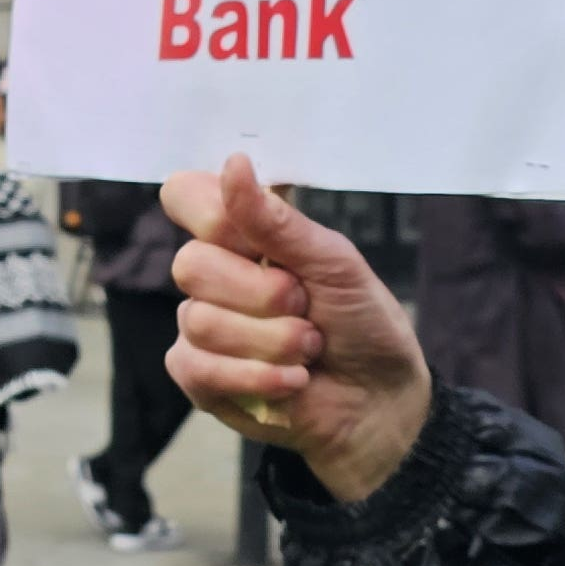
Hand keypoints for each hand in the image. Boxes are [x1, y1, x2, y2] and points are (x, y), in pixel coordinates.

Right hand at [160, 155, 432, 506]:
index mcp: (242, 232)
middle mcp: (213, 273)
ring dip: (273, 343)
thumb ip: (278, 221)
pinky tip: (291, 381)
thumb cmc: (361, 324)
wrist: (379, 401)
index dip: (213, 216)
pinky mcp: (197, 376)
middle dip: (264, 294)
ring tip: (308, 349)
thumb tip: (233, 164)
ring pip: (200, 320)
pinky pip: (196, 366)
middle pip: (191, 263)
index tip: (257, 241)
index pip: (186, 195)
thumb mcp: (334, 264)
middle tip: (306, 307)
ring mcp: (199, 326)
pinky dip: (256, 377)